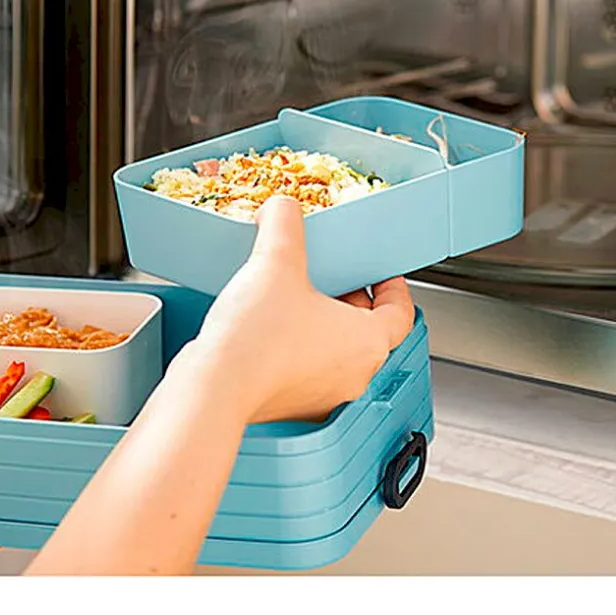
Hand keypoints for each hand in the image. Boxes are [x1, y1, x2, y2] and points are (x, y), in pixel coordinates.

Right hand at [186, 195, 416, 423]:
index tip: (381, 273)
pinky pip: (310, 371)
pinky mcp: (294, 405)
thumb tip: (282, 209)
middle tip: (333, 277)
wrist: (214, 389)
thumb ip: (284, 224)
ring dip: (325, 325)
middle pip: (369, 331)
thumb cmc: (256, 341)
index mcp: (367, 342)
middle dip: (351, 300)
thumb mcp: (275, 262)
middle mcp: (354, 375)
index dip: (393, 287)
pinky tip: (272, 327)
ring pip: (339, 352)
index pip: (401, 313)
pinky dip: (300, 348)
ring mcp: (325, 396)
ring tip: (297, 299)